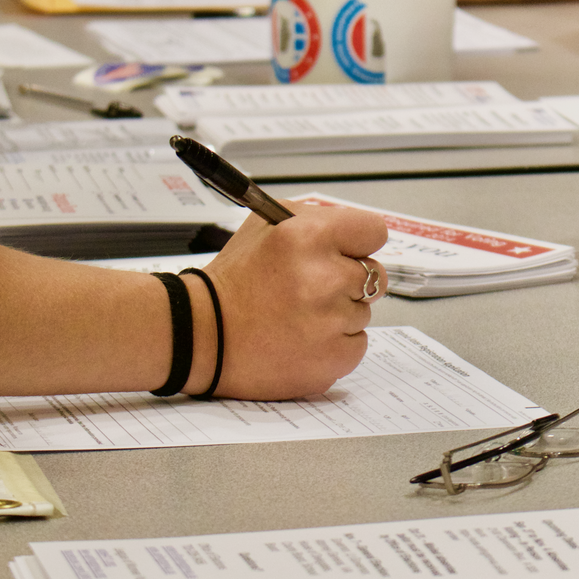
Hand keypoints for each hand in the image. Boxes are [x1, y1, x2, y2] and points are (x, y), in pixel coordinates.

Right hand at [201, 201, 388, 399]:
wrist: (202, 336)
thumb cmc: (235, 281)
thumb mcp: (266, 225)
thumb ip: (315, 220)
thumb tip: (352, 231)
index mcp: (308, 236)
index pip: (374, 231)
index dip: (359, 242)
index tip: (348, 251)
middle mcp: (324, 278)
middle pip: (375, 275)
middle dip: (349, 280)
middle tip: (314, 288)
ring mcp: (331, 322)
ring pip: (363, 312)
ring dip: (339, 313)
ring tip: (297, 315)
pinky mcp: (334, 358)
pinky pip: (357, 344)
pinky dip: (335, 343)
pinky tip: (303, 339)